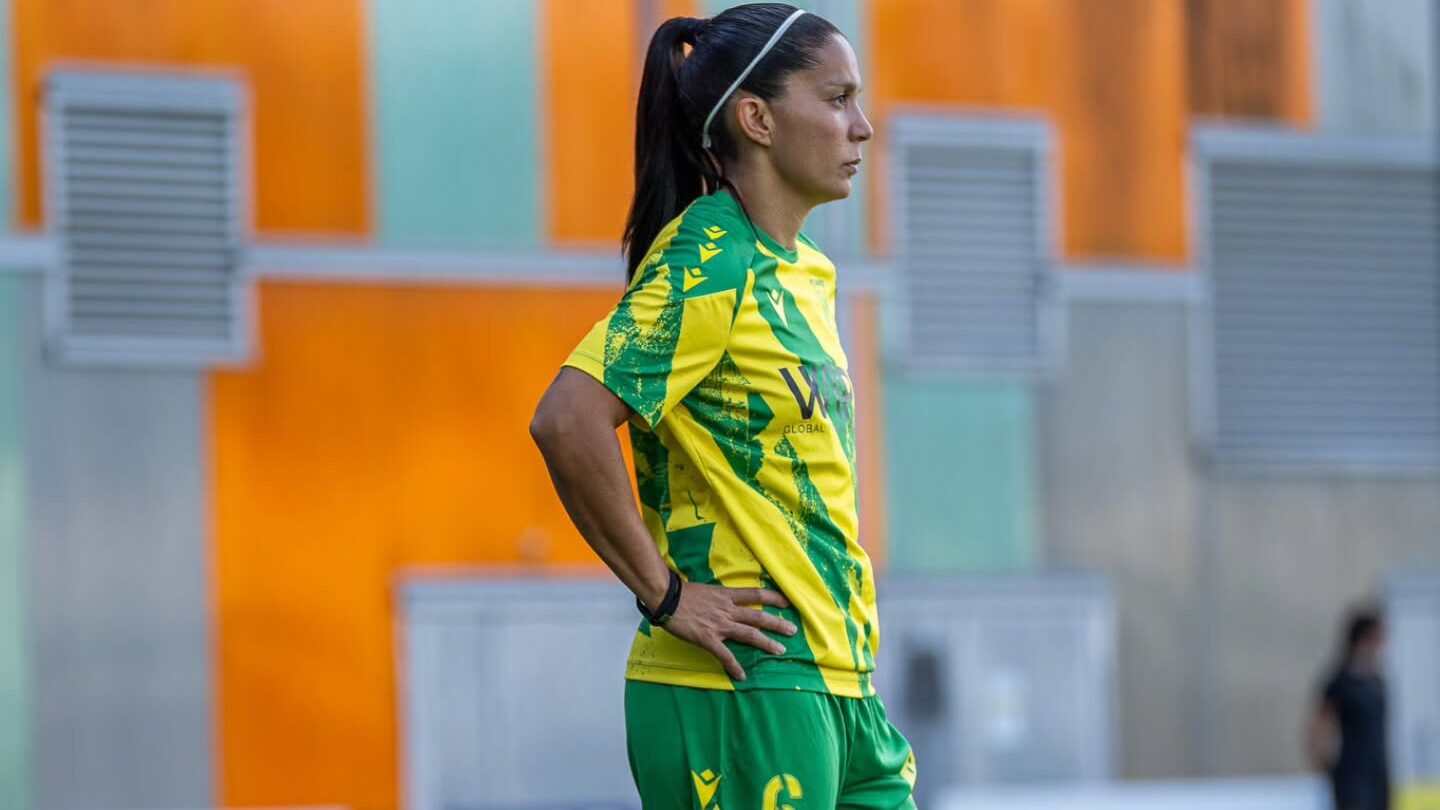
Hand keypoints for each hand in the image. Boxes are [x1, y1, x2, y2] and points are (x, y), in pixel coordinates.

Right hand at [660, 583, 797, 681]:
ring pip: (749, 634)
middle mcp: (728, 610)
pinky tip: (742, 676)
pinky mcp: (709, 639)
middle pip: (758, 617)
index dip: (773, 598)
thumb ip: (720, 598)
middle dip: (777, 624)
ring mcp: (720, 625)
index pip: (755, 594)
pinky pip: (725, 655)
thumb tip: (727, 602)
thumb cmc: (683, 593)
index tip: (787, 602)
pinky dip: (734, 666)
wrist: (667, 598)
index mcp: (727, 596)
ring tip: (781, 650)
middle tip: (793, 630)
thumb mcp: (707, 591)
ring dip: (766, 643)